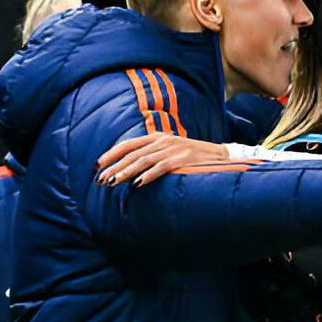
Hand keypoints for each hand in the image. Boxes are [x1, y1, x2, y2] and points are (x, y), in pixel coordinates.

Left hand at [96, 134, 228, 185]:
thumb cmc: (194, 159)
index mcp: (157, 137)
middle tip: (101, 180)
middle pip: (132, 153)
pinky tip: (137, 183)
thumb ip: (153, 156)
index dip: (111, 154)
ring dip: (126, 172)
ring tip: (113, 182)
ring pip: (143, 160)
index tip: (98, 166)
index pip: (128, 144)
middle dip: (114, 167)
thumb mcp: (171, 152)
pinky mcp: (183, 159)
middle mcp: (163, 141)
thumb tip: (131, 170)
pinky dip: (148, 175)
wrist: (223, 157)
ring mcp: (173, 149)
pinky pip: (161, 167)